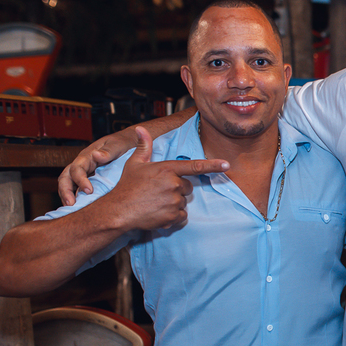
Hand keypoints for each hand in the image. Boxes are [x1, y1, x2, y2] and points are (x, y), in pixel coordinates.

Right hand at [59, 131, 140, 205]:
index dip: (80, 179)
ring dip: (68, 197)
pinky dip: (77, 200)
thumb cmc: (123, 144)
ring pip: (69, 185)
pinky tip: (81, 211)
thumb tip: (96, 155)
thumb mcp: (117, 145)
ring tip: (72, 211)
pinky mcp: (89, 182)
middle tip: (71, 205)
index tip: (88, 191)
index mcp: (87, 156)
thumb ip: (108, 151)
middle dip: (65, 191)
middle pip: (66, 178)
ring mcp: (84, 174)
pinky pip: (78, 191)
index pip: (77, 168)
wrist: (129, 144)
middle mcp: (82, 166)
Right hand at [106, 128, 228, 230]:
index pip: (195, 166)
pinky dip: (173, 216)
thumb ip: (143, 146)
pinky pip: (181, 216)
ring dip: (173, 203)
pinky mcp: (172, 216)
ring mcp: (174, 201)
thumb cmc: (127, 186)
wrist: (118, 210)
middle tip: (159, 191)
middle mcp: (174, 184)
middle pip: (187, 187)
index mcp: (167, 169)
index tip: (226, 164)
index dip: (213, 165)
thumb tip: (140, 129)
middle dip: (177, 189)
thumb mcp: (134, 163)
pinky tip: (158, 213)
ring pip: (183, 202)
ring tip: (155, 202)